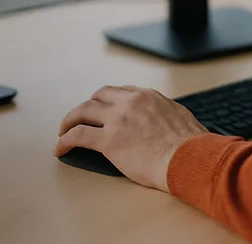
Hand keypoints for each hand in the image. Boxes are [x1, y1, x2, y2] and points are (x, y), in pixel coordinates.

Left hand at [54, 85, 209, 191]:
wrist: (190, 159)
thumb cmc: (191, 146)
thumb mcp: (180, 116)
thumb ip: (166, 113)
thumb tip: (165, 118)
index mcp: (147, 96)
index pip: (120, 92)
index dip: (108, 101)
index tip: (103, 110)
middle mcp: (129, 102)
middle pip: (98, 96)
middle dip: (87, 107)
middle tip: (80, 118)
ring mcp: (117, 119)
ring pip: (83, 111)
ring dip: (70, 120)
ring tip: (63, 131)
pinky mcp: (108, 140)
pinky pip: (78, 135)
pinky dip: (65, 140)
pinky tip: (60, 148)